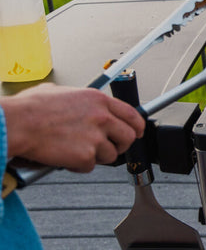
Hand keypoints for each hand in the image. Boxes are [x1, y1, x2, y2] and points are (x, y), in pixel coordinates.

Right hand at [2, 83, 144, 172]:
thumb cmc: (29, 108)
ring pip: (111, 155)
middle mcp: (102, 117)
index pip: (132, 114)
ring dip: (96, 156)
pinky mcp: (86, 155)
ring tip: (76, 150)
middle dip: (120, 145)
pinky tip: (65, 157)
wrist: (16, 123)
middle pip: (129, 137)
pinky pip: (90, 166)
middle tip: (107, 147)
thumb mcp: (58, 91)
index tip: (137, 132)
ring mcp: (96, 137)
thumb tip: (73, 100)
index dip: (137, 126)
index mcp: (98, 100)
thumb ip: (75, 97)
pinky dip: (78, 165)